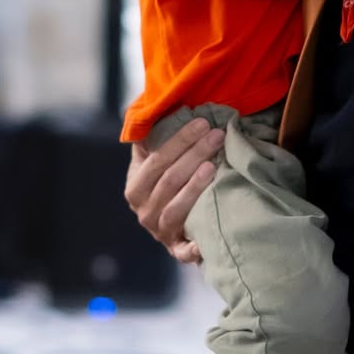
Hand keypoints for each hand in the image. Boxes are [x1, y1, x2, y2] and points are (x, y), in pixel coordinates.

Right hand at [123, 119, 224, 263]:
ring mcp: (159, 231)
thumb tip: (157, 102)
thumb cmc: (166, 176)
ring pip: (176, 209)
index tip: (203, 122)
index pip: (156, 160)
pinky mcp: (176, 250)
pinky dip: (192, 249)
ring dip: (194, 187)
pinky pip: (182, 251)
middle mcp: (143, 211)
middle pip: (169, 181)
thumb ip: (153, 133)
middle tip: (217, 136)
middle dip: (194, 154)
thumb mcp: (153, 156)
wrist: (169, 219)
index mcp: (136, 185)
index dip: (180, 140)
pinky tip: (204, 241)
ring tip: (214, 166)